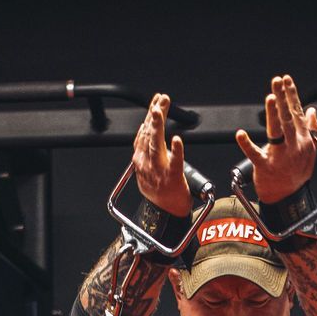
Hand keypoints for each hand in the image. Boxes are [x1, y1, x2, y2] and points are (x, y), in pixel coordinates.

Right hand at [132, 93, 190, 215]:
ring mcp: (158, 171)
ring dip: (157, 126)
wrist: (165, 215)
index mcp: (140, 160)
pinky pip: (174, 163)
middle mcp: (146, 163)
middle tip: (161, 100)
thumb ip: (146, 151)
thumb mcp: (146, 170)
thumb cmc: (160, 193)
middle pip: (149, 135)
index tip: (156, 101)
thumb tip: (146, 130)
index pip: (143, 132)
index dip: (149, 115)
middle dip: (154, 115)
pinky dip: (175, 151)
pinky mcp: (171, 178)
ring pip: (155, 144)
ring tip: (160, 111)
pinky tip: (177, 140)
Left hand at [235, 74, 316, 202]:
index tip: (286, 79)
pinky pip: (256, 155)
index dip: (291, 95)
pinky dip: (247, 145)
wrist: (289, 199)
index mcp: (303, 140)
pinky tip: (241, 135)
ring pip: (277, 133)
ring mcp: (280, 157)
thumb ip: (311, 130)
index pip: (297, 113)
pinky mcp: (266, 168)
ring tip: (270, 99)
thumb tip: (312, 111)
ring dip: (273, 115)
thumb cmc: (297, 174)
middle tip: (276, 81)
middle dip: (283, 99)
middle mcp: (293, 146)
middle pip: (288, 119)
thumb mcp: (310, 152)